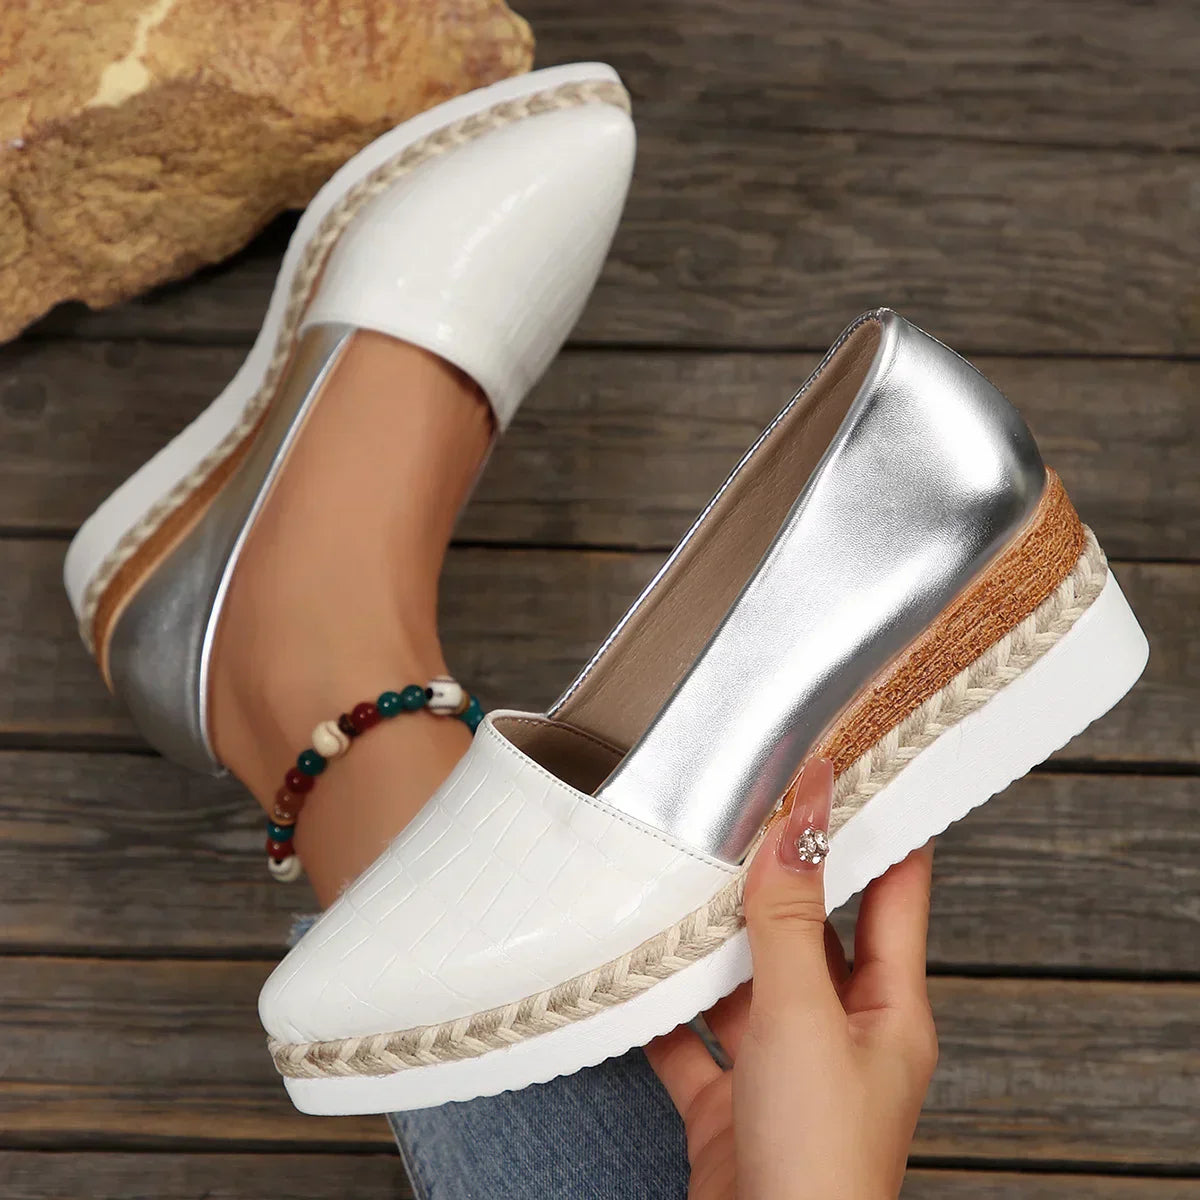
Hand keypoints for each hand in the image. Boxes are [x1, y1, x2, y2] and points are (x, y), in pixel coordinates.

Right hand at [646, 758, 937, 1199]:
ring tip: (677, 877)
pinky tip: (635, 975)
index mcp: (891, 1009)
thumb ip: (793, 919)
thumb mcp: (804, 1017)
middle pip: (813, 931)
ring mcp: (785, 1069)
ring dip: (711, 942)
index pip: (896, 890)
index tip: (844, 764)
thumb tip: (799, 824)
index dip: (875, 824)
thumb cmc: (819, 1162)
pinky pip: (696, 1038)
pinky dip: (666, 1009)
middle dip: (774, 876)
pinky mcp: (732, 1103)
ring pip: (747, 981)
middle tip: (738, 809)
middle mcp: (843, 1034)